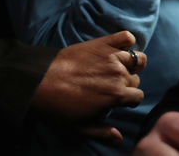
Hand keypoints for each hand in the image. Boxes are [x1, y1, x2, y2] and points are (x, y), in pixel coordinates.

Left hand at [32, 30, 146, 144]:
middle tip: (111, 85)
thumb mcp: (79, 126)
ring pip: (138, 59)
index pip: (138, 96)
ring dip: (130, 64)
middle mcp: (119, 74)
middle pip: (136, 79)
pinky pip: (126, 37)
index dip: (129, 99)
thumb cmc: (59, 107)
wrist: (40, 82)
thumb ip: (102, 132)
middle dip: (127, 83)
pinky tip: (118, 48)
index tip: (118, 100)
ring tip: (118, 68)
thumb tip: (119, 139)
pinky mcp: (104, 43)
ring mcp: (112, 57)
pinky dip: (126, 41)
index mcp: (116, 95)